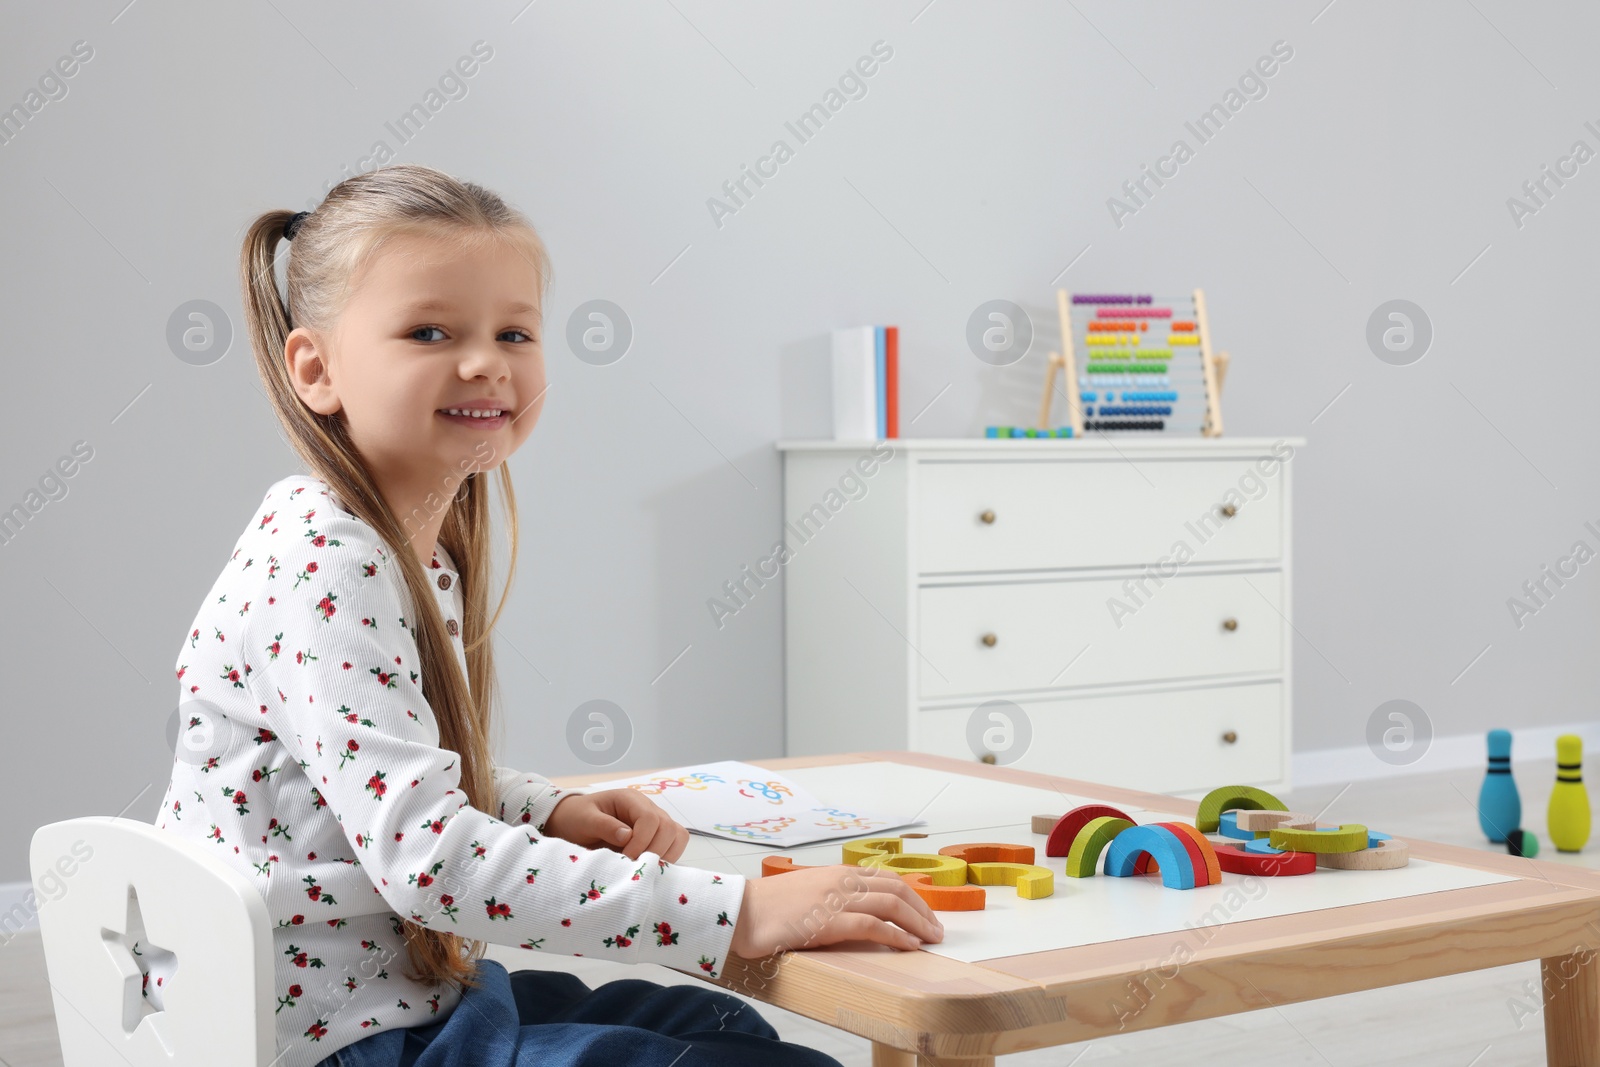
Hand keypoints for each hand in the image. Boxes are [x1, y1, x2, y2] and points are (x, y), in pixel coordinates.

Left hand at [541, 790, 689, 861]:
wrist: (572, 821)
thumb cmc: (577, 817)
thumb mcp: (584, 820)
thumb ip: (605, 826)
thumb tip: (628, 836)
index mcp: (630, 799)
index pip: (650, 819)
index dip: (642, 841)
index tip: (626, 858)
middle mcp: (647, 808)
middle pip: (669, 827)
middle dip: (655, 851)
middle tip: (635, 866)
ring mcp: (655, 822)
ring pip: (677, 836)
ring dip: (664, 855)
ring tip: (642, 867)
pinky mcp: (656, 836)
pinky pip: (673, 846)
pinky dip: (666, 858)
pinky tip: (647, 867)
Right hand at [729, 865, 944, 957]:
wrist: (740, 911)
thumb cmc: (769, 908)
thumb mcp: (807, 895)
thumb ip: (832, 898)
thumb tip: (855, 914)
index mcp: (836, 873)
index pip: (886, 879)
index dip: (912, 897)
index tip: (925, 914)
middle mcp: (841, 880)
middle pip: (896, 888)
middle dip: (922, 909)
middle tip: (937, 929)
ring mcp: (836, 898)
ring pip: (890, 903)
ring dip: (917, 922)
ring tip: (932, 938)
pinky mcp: (828, 919)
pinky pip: (873, 924)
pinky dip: (896, 934)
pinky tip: (909, 945)